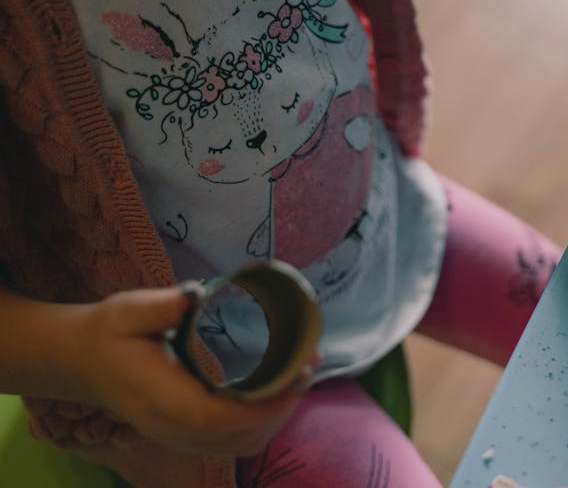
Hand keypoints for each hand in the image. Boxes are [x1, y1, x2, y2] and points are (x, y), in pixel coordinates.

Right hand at [76, 286, 313, 456]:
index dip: (262, 405)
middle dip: (283, 406)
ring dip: (278, 415)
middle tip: (310, 363)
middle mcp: (173, 428)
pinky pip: (235, 442)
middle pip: (239, 437)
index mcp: (162, 400)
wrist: (85, 362)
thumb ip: (160, 306)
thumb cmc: (111, 334)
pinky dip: (264, 423)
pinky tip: (280, 393)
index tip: (296, 377)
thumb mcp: (128, 311)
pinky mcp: (188, 436)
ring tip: (302, 375)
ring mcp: (180, 438)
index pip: (218, 418)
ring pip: (242, 444)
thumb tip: (195, 294)